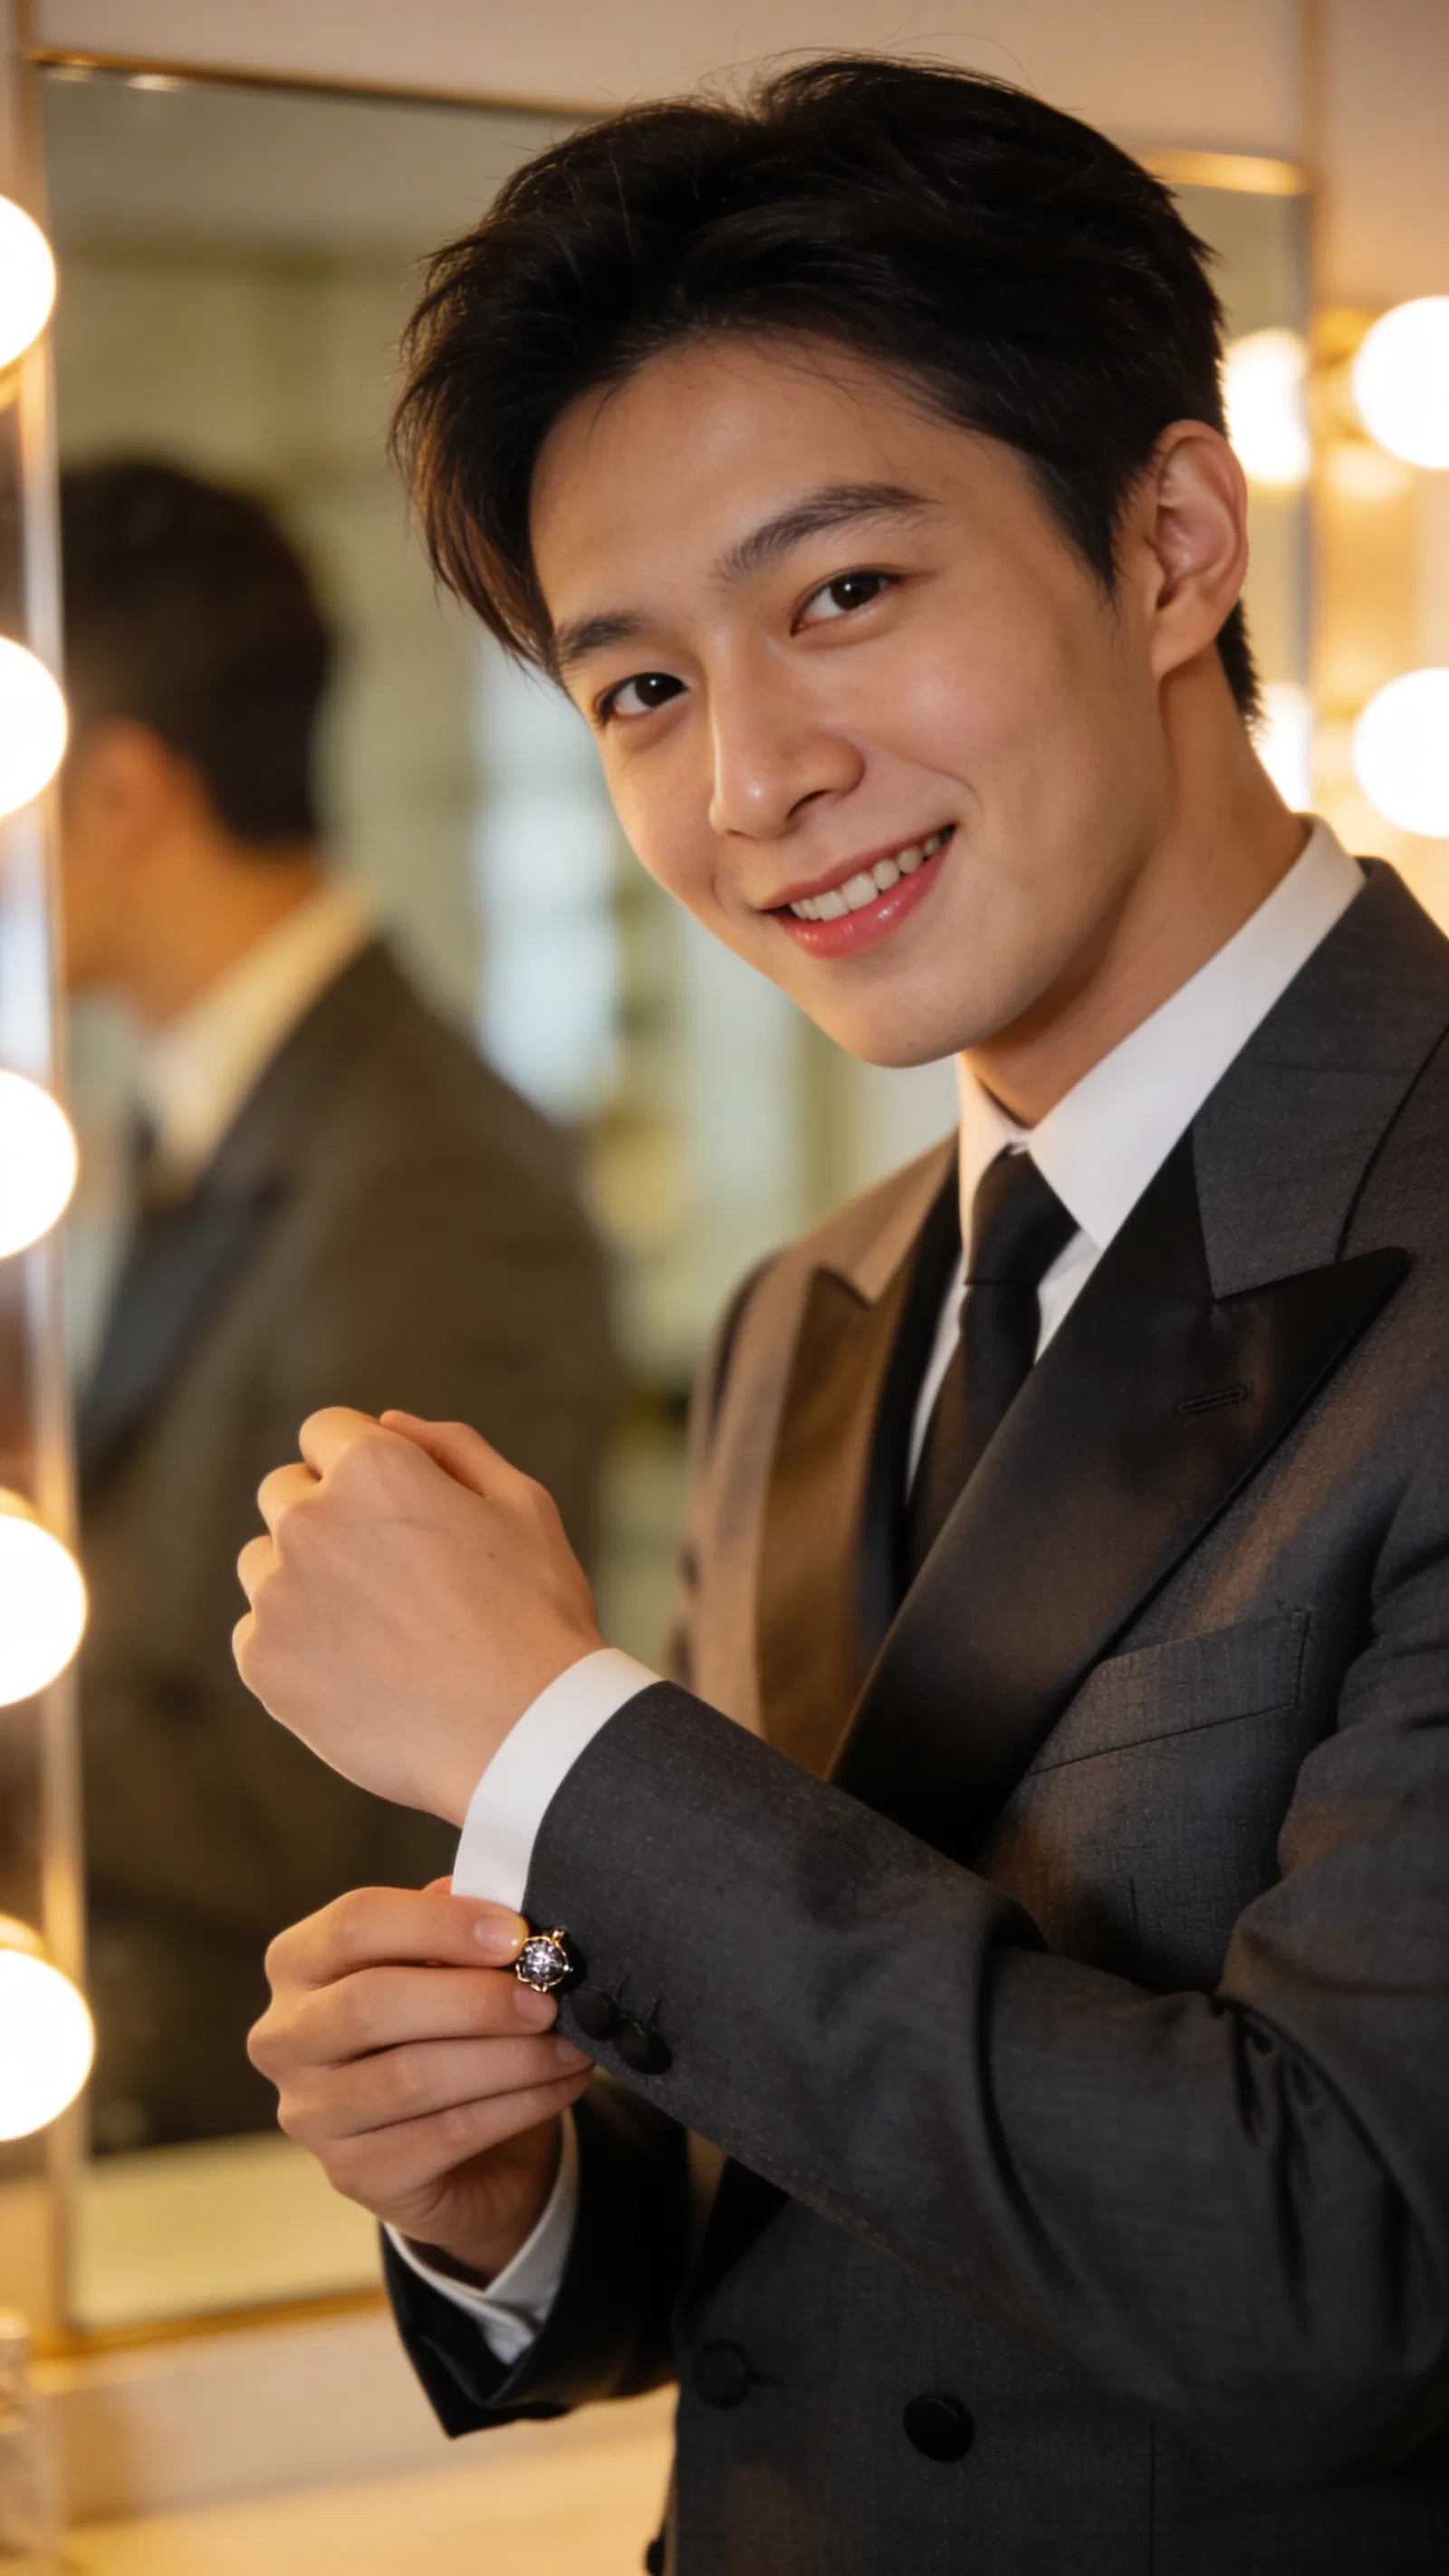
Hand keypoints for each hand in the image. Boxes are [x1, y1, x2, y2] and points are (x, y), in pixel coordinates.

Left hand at [234, 1408, 604, 1822]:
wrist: (521, 1736)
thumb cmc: (534, 1615)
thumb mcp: (521, 1505)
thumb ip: (451, 1447)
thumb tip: (387, 1421)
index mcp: (372, 1467)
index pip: (325, 1430)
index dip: (361, 1462)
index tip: (395, 1507)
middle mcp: (310, 1520)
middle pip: (284, 1491)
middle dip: (327, 1514)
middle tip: (392, 1573)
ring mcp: (278, 1594)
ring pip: (263, 1563)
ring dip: (302, 1578)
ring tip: (377, 1628)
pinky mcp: (263, 1662)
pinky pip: (258, 1633)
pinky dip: (296, 1646)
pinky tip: (359, 1672)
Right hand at [249, 1881, 593, 2282]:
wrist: (456, 2147)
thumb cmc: (445, 2028)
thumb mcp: (447, 1964)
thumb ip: (459, 1927)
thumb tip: (509, 1899)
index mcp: (299, 1962)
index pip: (354, 1923)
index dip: (439, 1923)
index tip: (515, 1932)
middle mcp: (286, 2037)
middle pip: (372, 2004)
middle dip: (476, 1999)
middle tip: (548, 1997)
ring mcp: (311, 2114)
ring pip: (412, 2077)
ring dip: (510, 2057)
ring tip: (570, 2043)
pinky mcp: (354, 2174)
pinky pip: (446, 2133)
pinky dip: (518, 2104)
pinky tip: (561, 2083)